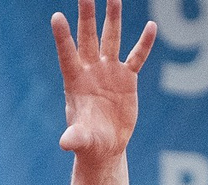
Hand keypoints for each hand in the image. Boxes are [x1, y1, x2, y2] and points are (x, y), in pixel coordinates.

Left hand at [53, 0, 154, 159]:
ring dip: (113, 18)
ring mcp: (109, 71)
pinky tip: (151, 26)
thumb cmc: (88, 143)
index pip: (67, 55)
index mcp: (75, 82)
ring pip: (111, 39)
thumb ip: (75, 137)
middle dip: (87, 15)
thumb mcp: (81, 141)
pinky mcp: (127, 78)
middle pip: (88, 37)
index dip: (63, 37)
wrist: (105, 146)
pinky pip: (136, 56)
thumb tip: (66, 142)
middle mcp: (91, 71)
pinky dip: (144, 43)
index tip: (56, 17)